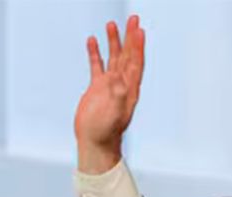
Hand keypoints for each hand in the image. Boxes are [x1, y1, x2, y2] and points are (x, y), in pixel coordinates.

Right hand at [74, 15, 144, 173]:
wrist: (95, 142)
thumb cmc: (104, 131)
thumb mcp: (112, 113)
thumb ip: (116, 95)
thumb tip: (118, 80)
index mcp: (129, 89)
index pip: (135, 62)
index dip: (137, 46)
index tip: (139, 29)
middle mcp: (122, 84)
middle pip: (128, 56)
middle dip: (130, 37)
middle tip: (133, 18)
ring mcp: (110, 85)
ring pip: (114, 58)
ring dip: (114, 42)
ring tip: (111, 24)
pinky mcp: (97, 88)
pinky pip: (97, 66)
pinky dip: (96, 53)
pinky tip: (93, 41)